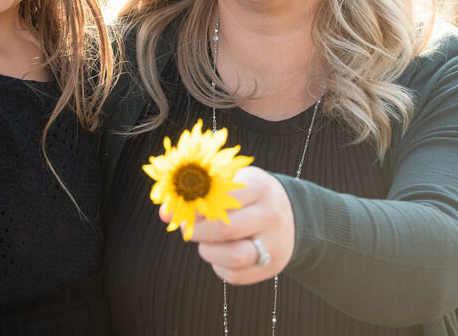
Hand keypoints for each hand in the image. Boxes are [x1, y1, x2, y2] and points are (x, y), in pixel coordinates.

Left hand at [162, 166, 295, 284]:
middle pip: (225, 228)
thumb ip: (198, 195)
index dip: (197, 204)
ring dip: (208, 251)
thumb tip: (164, 213)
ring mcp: (273, 244)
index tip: (184, 206)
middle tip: (188, 227)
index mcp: (261, 186)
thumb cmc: (249, 197)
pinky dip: (218, 264)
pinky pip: (234, 273)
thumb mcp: (232, 185)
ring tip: (206, 242)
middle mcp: (271, 215)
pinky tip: (220, 251)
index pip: (223, 196)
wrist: (293, 217)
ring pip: (233, 256)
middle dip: (197, 231)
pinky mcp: (269, 267)